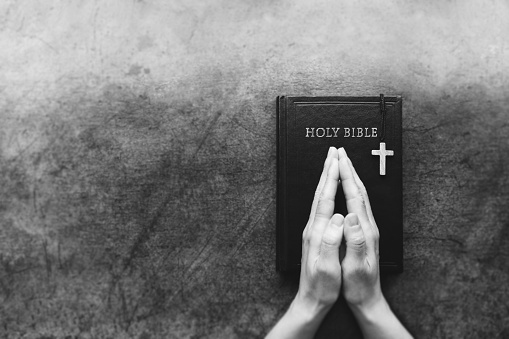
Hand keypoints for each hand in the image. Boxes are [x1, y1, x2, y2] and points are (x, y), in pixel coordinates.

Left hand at [266, 147, 343, 338]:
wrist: (310, 300)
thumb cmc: (321, 287)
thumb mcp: (328, 267)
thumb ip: (331, 242)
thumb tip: (339, 218)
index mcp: (317, 232)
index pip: (326, 199)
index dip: (332, 178)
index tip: (337, 160)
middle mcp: (313, 228)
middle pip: (320, 193)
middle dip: (327, 171)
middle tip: (333, 152)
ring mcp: (313, 231)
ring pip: (320, 198)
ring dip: (326, 179)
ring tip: (331, 165)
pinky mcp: (315, 236)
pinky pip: (321, 207)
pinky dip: (326, 193)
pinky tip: (329, 192)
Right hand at [338, 148, 412, 338]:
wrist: (368, 298)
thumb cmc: (359, 285)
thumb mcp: (355, 266)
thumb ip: (354, 240)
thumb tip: (351, 216)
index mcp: (364, 230)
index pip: (354, 197)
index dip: (346, 176)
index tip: (338, 159)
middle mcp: (368, 226)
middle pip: (359, 191)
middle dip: (349, 169)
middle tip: (340, 151)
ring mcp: (367, 228)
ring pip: (359, 196)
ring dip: (351, 177)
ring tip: (343, 163)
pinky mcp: (364, 233)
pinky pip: (358, 204)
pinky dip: (351, 190)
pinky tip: (347, 189)